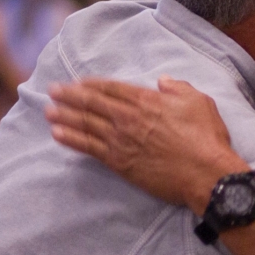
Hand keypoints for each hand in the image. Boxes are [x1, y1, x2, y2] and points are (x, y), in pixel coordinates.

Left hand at [46, 76, 249, 212]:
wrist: (205, 173)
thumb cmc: (206, 137)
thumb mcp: (199, 101)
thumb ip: (178, 88)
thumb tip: (162, 81)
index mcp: (146, 100)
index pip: (111, 88)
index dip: (91, 84)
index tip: (77, 82)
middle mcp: (128, 118)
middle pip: (92, 103)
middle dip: (69, 95)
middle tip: (53, 91)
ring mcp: (120, 141)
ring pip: (85, 124)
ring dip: (64, 116)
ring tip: (48, 111)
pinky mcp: (118, 162)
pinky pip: (88, 148)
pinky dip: (71, 139)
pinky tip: (57, 134)